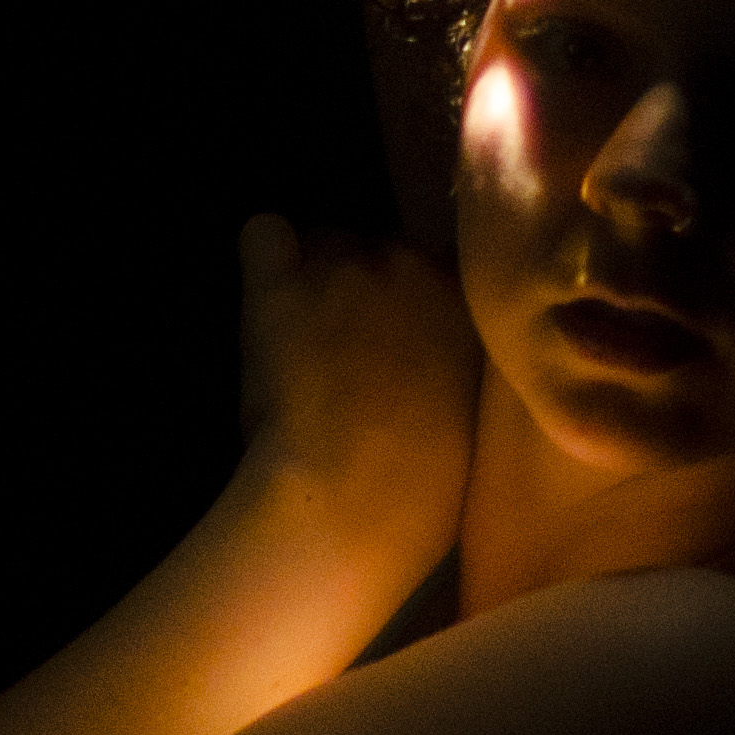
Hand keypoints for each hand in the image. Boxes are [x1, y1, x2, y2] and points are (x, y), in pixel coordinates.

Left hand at [232, 212, 478, 575]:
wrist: (353, 499)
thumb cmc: (423, 483)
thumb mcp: (471, 413)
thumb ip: (458, 364)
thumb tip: (440, 359)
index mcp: (463, 300)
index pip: (436, 262)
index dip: (412, 300)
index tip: (399, 337)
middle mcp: (409, 265)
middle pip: (378, 248)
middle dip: (362, 288)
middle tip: (346, 347)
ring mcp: (342, 268)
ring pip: (322, 242)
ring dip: (312, 278)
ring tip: (300, 337)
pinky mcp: (278, 284)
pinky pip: (263, 234)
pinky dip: (263, 259)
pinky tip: (263, 298)